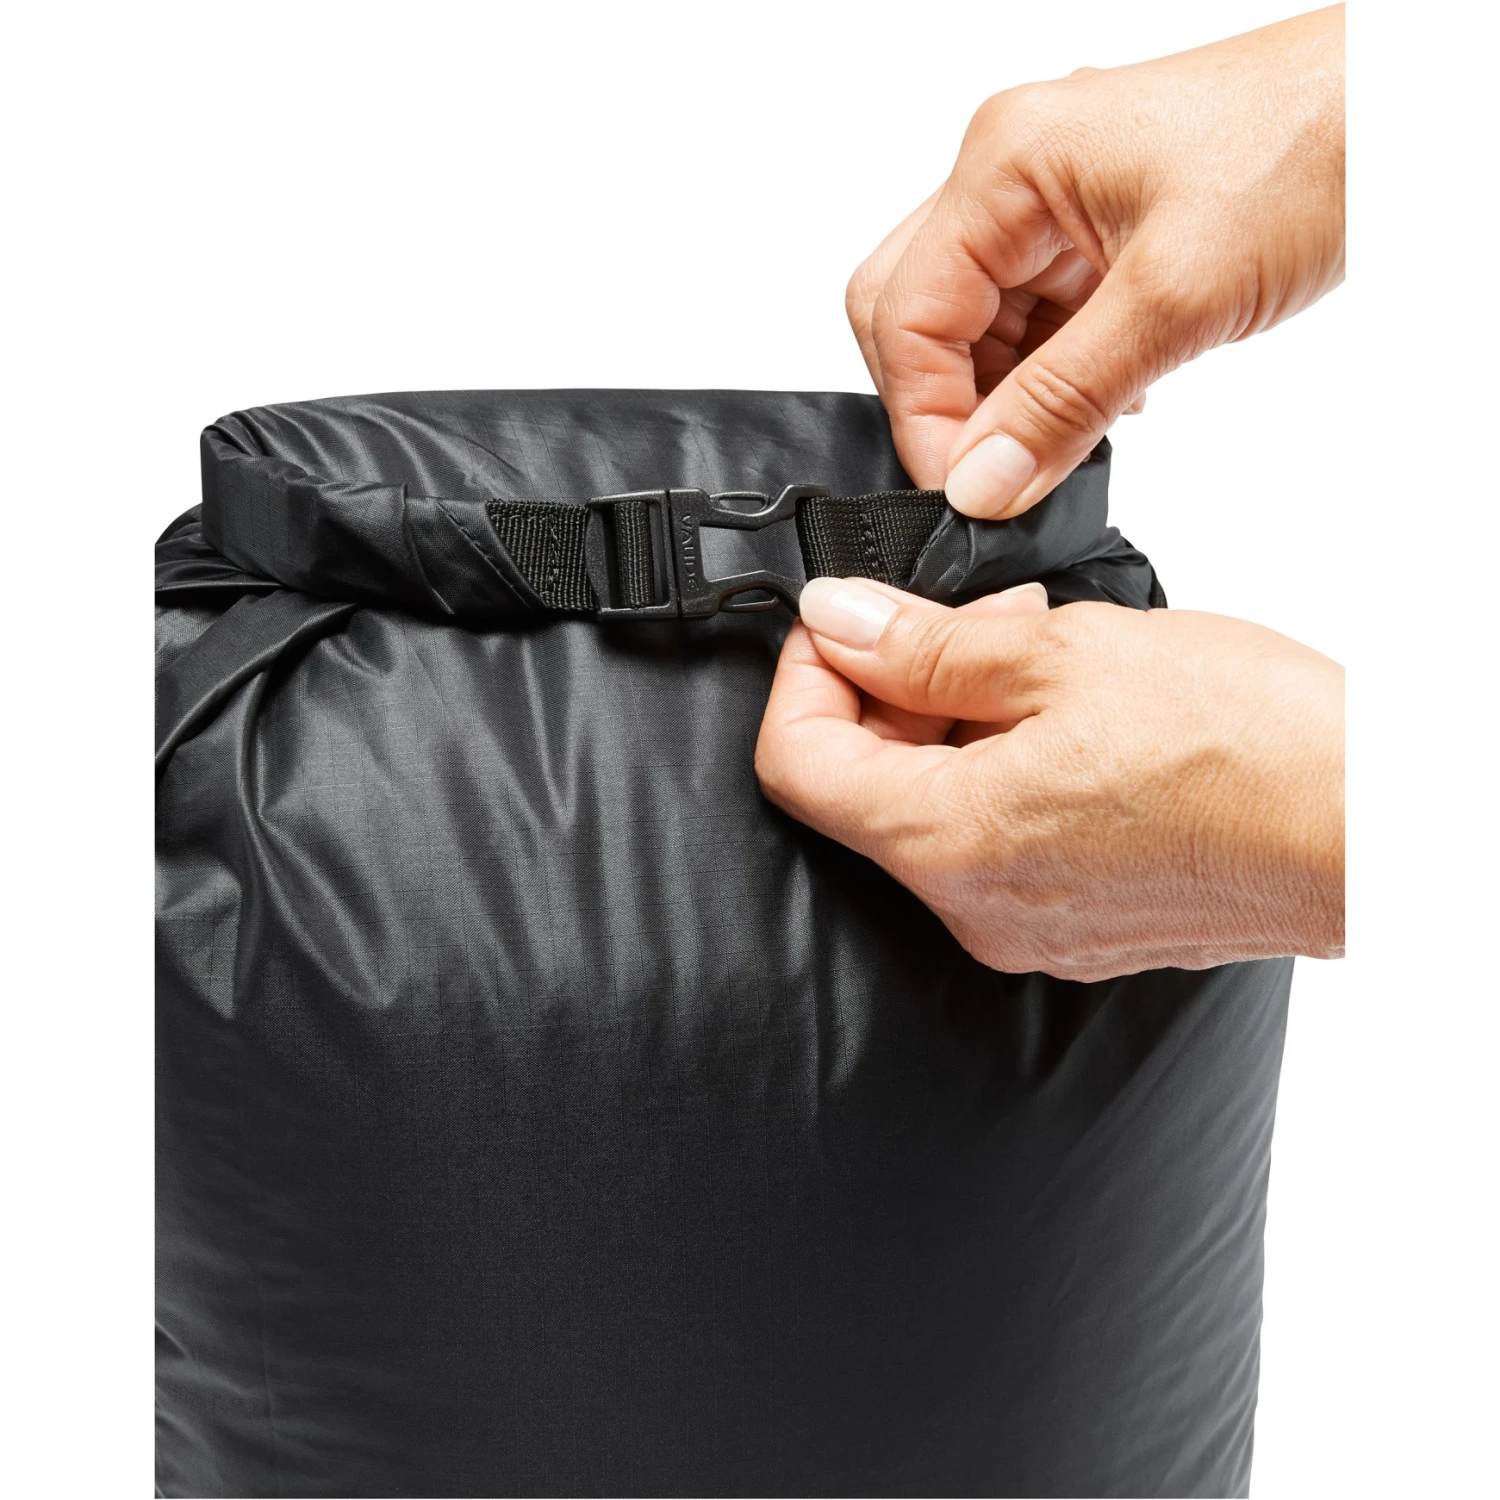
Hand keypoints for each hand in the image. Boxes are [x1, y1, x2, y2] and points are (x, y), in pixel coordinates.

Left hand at [755, 579, 1343, 980]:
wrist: (1375, 829)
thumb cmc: (1251, 746)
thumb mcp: (1065, 656)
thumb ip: (928, 648)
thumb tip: (841, 622)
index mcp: (949, 845)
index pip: (796, 766)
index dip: (804, 676)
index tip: (845, 620)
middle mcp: (976, 909)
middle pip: (865, 791)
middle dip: (894, 689)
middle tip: (974, 619)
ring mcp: (1031, 928)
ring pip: (936, 813)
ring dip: (957, 723)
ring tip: (1042, 655)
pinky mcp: (1084, 927)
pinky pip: (1002, 844)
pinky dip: (1007, 772)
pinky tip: (1076, 719)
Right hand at [847, 6, 1344, 517]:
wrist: (1414, 103)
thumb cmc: (1318, 145)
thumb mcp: (1177, 297)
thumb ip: (1062, 402)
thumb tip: (979, 485)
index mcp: (1005, 164)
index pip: (904, 315)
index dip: (924, 418)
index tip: (966, 494)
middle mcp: (1011, 176)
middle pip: (915, 315)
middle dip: (945, 405)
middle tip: (997, 474)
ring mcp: (1050, 203)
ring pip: (973, 327)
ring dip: (1005, 396)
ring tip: (1071, 435)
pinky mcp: (1092, 232)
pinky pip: (1032, 321)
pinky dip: (1050, 375)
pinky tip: (1106, 399)